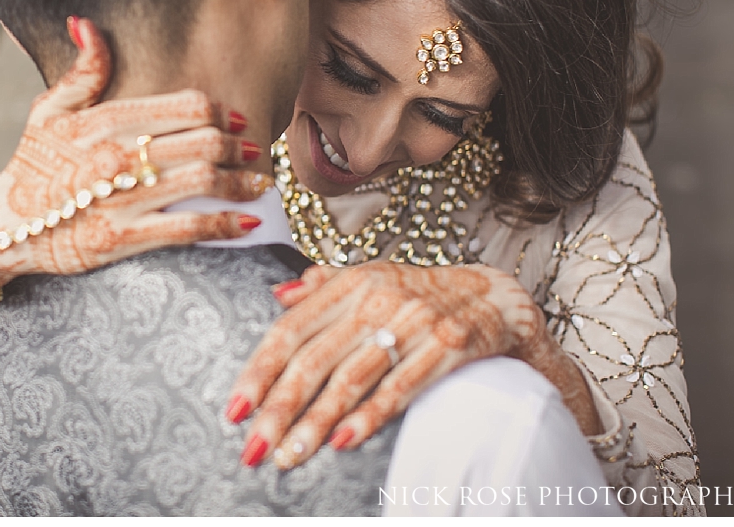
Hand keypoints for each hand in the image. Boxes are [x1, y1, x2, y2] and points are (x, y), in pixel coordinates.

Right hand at [0, 17, 270, 340]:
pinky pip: (188, 228)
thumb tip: (88, 24)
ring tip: (260, 184)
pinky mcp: (123, 239)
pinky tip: (247, 221)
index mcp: (105, 120)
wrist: (3, 227)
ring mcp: (121, 198)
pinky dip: (225, 223)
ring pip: (203, 182)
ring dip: (242, 183)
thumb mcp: (48, 111)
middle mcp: (117, 156)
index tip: (236, 119)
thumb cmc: (31, 166)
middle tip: (255, 152)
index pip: (185, 105)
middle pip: (203, 142)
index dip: (219, 111)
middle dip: (239, 147)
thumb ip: (81, 70)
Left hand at [226, 261, 599, 468]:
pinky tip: (343, 443)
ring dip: (315, 423)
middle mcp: (376, 298)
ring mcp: (412, 322)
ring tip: (288, 457)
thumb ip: (323, 286)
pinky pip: (401, 386)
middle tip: (252, 448)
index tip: (234, 408)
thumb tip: (276, 295)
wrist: (498, 296)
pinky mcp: (448, 345)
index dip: (260, 371)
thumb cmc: (424, 292)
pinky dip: (370, 415)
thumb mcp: (372, 277)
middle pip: (314, 360)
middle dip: (279, 409)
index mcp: (351, 283)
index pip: (291, 330)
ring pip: (351, 379)